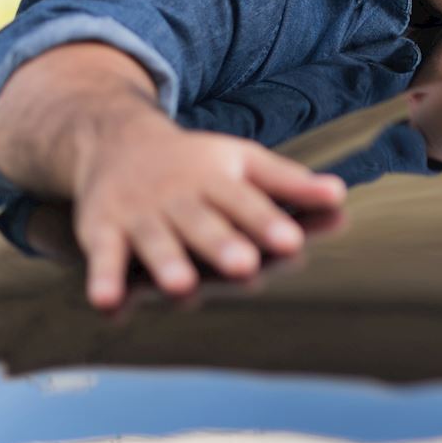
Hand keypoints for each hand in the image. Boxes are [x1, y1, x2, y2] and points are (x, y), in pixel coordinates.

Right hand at [72, 116, 345, 308]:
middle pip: (202, 222)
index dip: (267, 222)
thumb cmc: (194, 162)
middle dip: (221, 244)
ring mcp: (139, 214)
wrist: (114, 139)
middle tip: (244, 266)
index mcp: (217, 179)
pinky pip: (103, 257)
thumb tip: (339, 196)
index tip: (291, 240)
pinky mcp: (102, 230)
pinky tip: (107, 304)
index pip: (245, 201)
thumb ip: (288, 183)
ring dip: (166, 262)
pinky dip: (103, 279)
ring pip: (155, 240)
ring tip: (181, 286)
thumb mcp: (243, 162)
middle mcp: (178, 196)